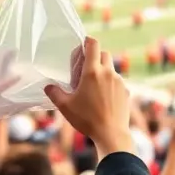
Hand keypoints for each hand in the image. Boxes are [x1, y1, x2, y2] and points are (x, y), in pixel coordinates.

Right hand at [45, 38, 132, 158]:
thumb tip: (48, 87)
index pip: (93, 45)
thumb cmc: (87, 119)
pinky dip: (111, 83)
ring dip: (103, 71)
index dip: (88, 41)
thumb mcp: (65, 106)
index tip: (82, 45)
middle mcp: (108, 73)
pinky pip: (118, 82)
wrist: (111, 134)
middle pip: (104, 54)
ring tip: (93, 84)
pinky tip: (104, 96)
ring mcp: (120, 82)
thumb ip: (54, 93)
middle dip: (96, 56)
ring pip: (112, 68)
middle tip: (85, 67)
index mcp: (92, 72)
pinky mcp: (127, 91)